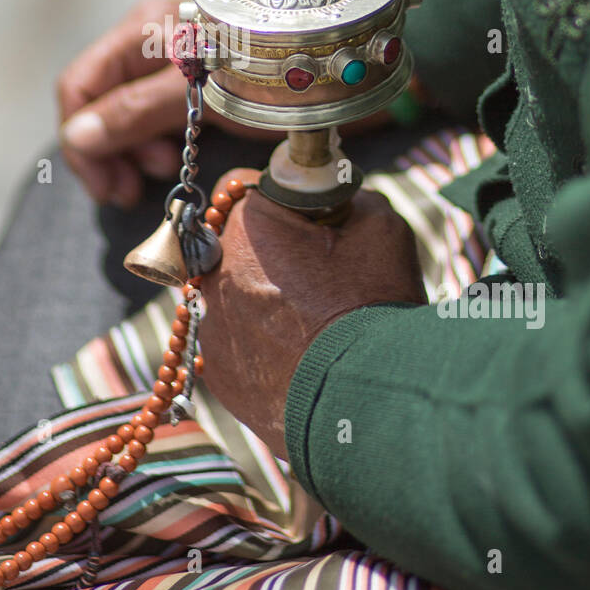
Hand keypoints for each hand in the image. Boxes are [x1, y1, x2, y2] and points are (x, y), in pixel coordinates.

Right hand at [57, 0, 277, 205]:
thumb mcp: (199, 95)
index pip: (78, 86)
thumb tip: (77, 137)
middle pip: (97, 101)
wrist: (336, 65)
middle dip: (106, 150)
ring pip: (124, 112)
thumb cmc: (268, 74)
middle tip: (128, 193)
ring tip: (161, 169)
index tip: (107, 188)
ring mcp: (168, 61)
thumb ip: (134, 112)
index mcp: (139, 30)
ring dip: (130, 149)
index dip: (82, 140)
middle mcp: (146, 40)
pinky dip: (154, 141)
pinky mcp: (192, 83)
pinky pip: (152, 116)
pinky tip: (175, 157)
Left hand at [199, 170, 426, 457]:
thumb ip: (347, 201)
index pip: (242, 185)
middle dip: (264, 248)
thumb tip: (337, 204)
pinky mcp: (217, 373)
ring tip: (308, 320)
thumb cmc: (371, 309)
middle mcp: (213, 272)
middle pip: (231, 241)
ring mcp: (210, 327)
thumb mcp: (379, 228)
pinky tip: (296, 354)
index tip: (306, 215)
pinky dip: (256, 341)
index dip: (278, 197)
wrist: (363, 404)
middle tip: (311, 270)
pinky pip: (232, 341)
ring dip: (257, 296)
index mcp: (247, 227)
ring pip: (229, 293)